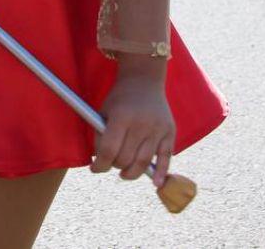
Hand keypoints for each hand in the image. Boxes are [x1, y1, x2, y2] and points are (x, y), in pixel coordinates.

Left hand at [91, 65, 174, 187]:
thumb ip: (101, 136)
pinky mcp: (170, 132)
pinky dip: (161, 172)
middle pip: (126, 158)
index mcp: (122, 117)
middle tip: (110, 163)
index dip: (99, 165)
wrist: (143, 81)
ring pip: (143, 162)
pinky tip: (155, 183)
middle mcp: (142, 123)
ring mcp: (158, 128)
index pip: (109, 150)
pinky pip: (166, 157)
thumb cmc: (119, 99)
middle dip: (114, 166)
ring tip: (124, 173)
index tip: (94, 168)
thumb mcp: (104, 112)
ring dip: (131, 173)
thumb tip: (100, 161)